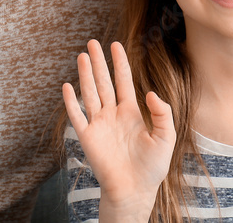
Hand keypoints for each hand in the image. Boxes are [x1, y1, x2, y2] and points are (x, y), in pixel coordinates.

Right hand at [62, 40, 174, 220]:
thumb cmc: (152, 167)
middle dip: (98, 62)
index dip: (119, 63)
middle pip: (104, 82)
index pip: (123, 81)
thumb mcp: (166, 137)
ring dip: (85, 75)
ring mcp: (99, 124)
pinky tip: (67, 86)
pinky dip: (71, 102)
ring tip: (82, 56)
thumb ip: (162, 113)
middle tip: (92, 43)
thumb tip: (150, 92)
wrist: (135, 190)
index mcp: (131, 112)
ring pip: (90, 93)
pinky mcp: (87, 137)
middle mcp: (113, 114)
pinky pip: (77, 116)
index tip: (116, 45)